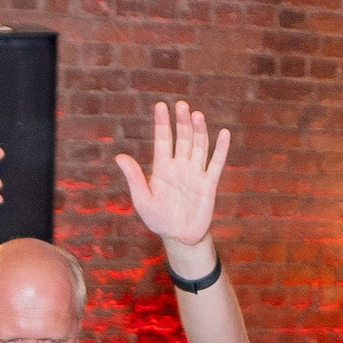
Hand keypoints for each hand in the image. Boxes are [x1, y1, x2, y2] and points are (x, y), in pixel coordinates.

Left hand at [113, 100, 229, 254]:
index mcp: (163, 168)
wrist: (178, 237)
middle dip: (182, 122)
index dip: (162, 123)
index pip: (163, 140)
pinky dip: (221, 149)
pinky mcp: (208, 184)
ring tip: (196, 115)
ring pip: (199, 146)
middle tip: (181, 105)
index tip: (161, 106)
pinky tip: (223, 133)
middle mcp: (180, 166)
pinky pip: (215, 164)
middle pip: (182, 139)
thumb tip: (119, 157)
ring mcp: (195, 173)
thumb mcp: (142, 200)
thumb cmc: (158, 219)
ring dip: (198, 131)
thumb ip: (134, 178)